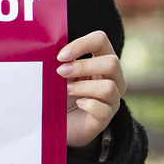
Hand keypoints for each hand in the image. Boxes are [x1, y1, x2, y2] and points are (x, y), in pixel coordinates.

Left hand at [57, 30, 124, 149]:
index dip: (81, 44)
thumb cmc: (61, 93)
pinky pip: (104, 109)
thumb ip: (61, 60)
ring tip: (67, 91)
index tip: (61, 56)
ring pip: (109, 87)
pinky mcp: (106, 117)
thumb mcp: (60, 73)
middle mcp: (113, 78)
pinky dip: (89, 104)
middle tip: (60, 73)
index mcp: (102, 60)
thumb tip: (50, 47)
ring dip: (83, 87)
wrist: (60, 123)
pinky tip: (78, 104)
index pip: (101, 40)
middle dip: (83, 66)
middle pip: (112, 63)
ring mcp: (112, 99)